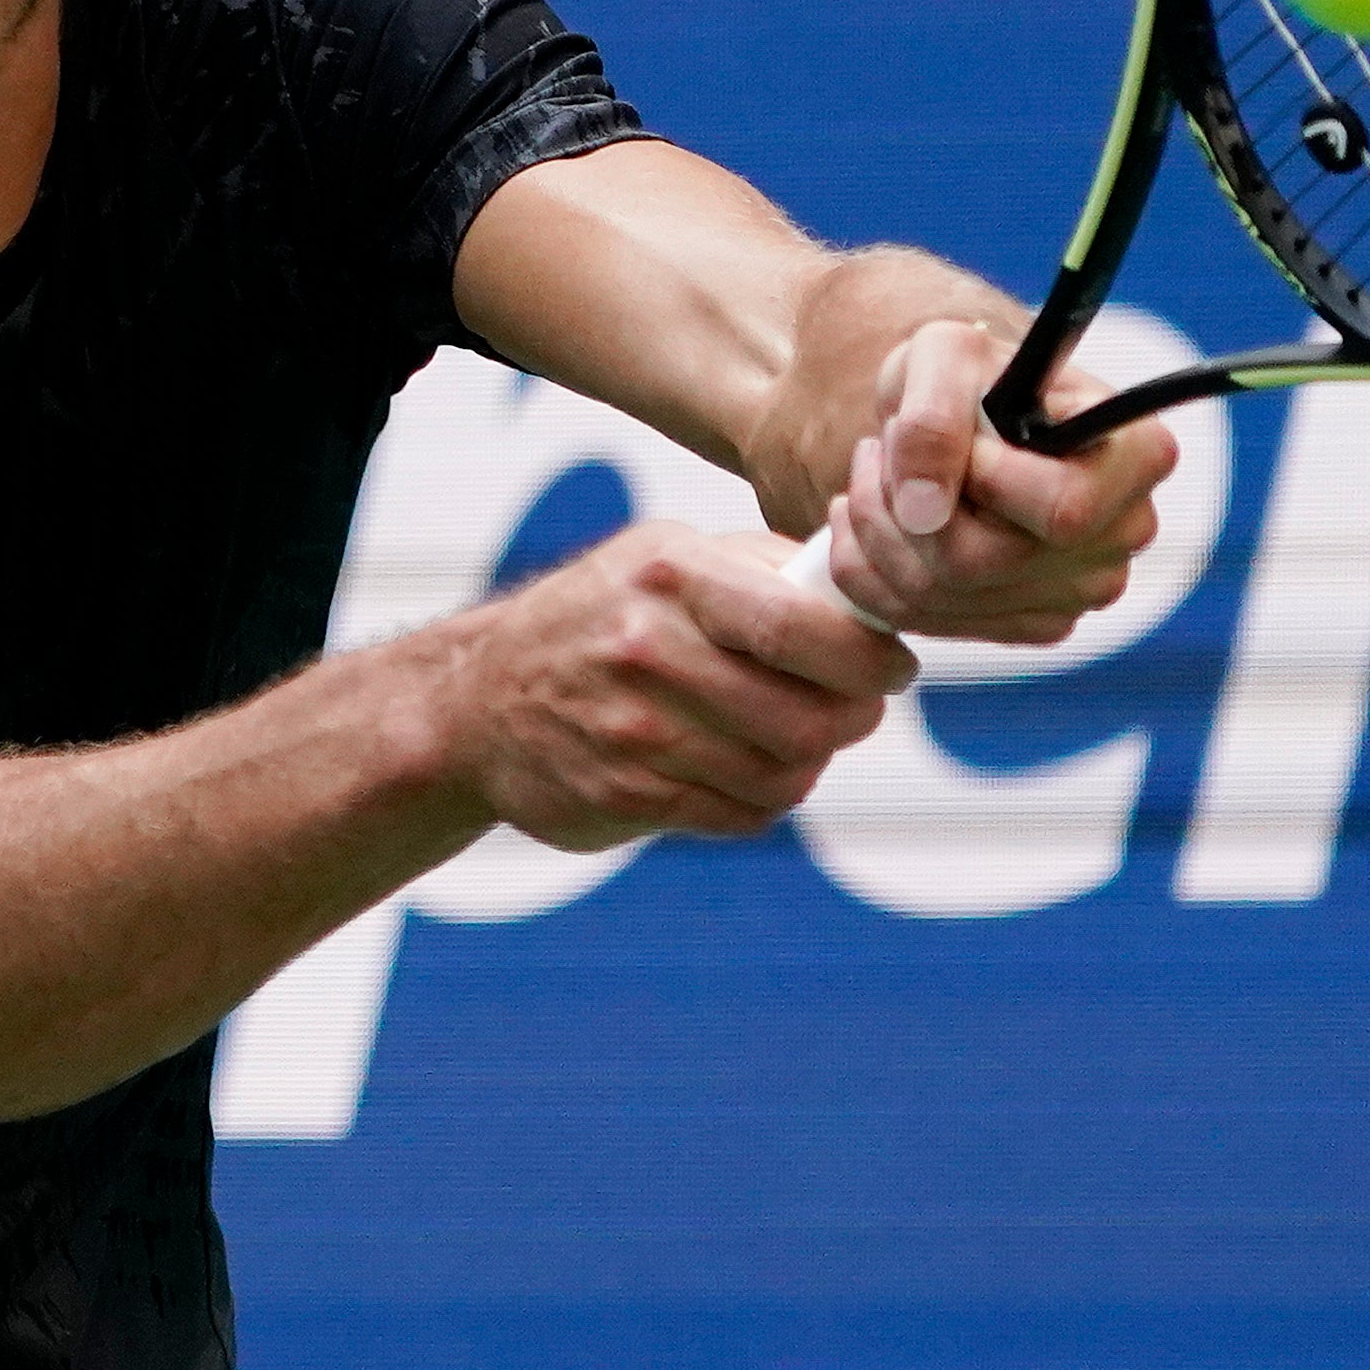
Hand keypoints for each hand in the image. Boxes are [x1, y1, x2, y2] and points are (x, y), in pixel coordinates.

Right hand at [439, 521, 919, 850]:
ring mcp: (634, 730)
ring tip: (796, 736)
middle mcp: (648, 649)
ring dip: (809, 762)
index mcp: (673, 574)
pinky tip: (744, 767)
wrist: (477, 701)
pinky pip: (741, 815)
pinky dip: (763, 798)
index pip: (807, 628)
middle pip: (809, 718)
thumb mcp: (664, 555)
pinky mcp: (627, 796)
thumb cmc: (600, 615)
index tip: (892, 666)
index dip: (872, 659)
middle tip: (854, 706)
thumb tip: (865, 590)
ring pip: (784, 775)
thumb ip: (762, 567)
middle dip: (852, 718)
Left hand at [820, 319, 1177, 642]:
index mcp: (1138, 455)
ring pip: (941, 596)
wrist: (960, 412)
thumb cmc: (969, 373)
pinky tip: (878, 520)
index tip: (958, 439)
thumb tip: (924, 509)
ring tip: (875, 475)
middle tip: (879, 450)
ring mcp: (1083, 590)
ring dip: (877, 531)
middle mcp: (1125, 532)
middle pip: (985, 563)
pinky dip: (874, 571)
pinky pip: (925, 619)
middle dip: (901, 504)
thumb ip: (932, 416)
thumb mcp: (944, 353)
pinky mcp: (1032, 623)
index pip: (1061, 509)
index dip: (983, 477)